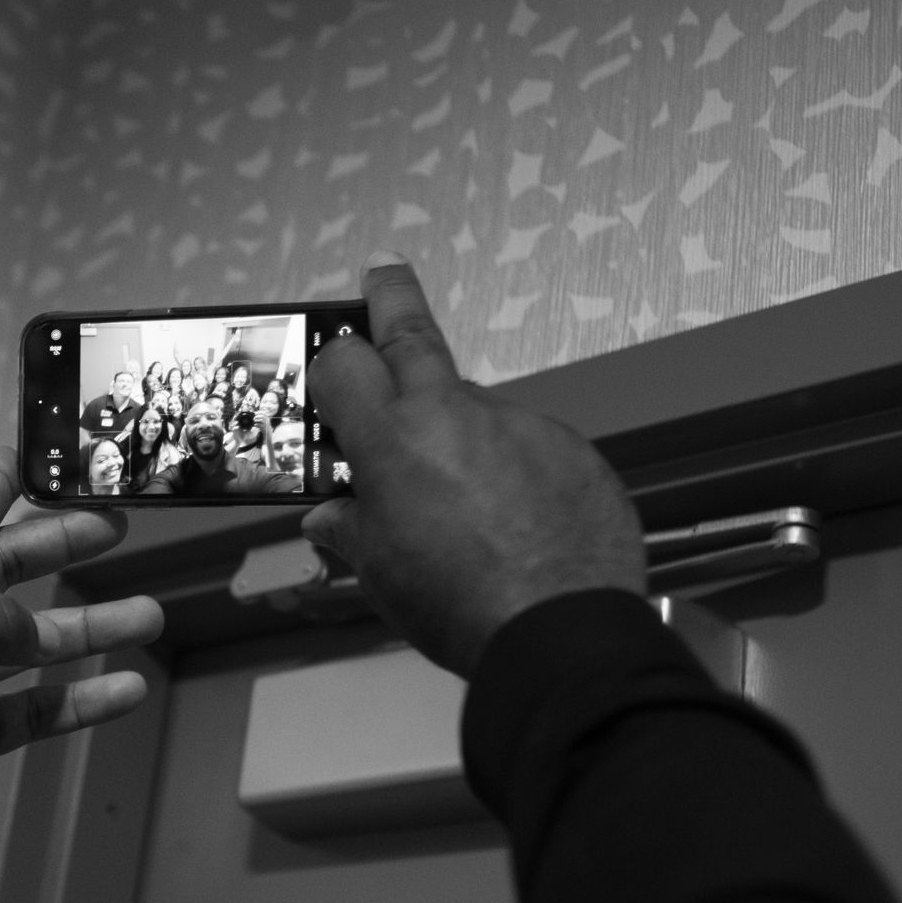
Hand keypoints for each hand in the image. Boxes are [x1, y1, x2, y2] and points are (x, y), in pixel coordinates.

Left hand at [0, 449, 163, 856]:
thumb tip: (31, 637)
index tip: (33, 454)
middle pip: (12, 569)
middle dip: (65, 546)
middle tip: (117, 525)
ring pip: (38, 642)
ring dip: (93, 626)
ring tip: (149, 614)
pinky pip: (39, 706)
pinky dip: (83, 698)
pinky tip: (126, 689)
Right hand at [302, 253, 644, 676]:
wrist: (559, 630)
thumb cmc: (459, 605)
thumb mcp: (381, 573)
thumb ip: (353, 531)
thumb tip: (331, 517)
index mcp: (391, 440)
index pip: (344, 363)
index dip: (331, 358)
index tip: (332, 353)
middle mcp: (453, 415)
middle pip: (413, 333)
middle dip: (392, 296)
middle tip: (384, 272)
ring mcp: (519, 425)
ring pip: (475, 409)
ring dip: (460, 435)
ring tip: (465, 503)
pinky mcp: (570, 447)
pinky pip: (528, 446)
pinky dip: (514, 471)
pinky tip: (516, 521)